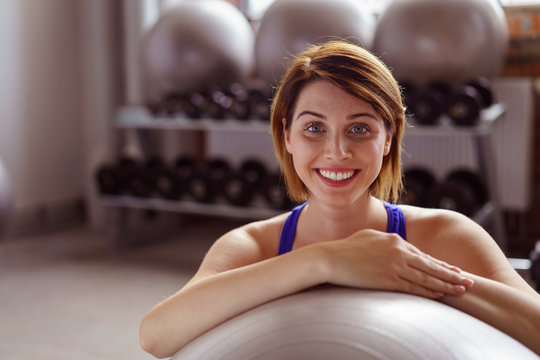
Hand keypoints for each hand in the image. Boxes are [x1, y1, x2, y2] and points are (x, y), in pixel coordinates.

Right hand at [319, 229, 473, 298]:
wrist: (332, 258)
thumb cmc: (348, 247)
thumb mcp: (371, 236)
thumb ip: (388, 240)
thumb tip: (398, 243)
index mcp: (395, 240)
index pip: (424, 255)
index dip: (441, 265)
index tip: (456, 270)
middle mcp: (399, 251)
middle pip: (431, 266)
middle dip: (452, 275)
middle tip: (469, 282)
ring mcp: (394, 266)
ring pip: (426, 278)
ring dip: (445, 285)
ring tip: (461, 290)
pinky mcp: (387, 279)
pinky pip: (413, 287)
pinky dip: (428, 291)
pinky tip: (439, 295)